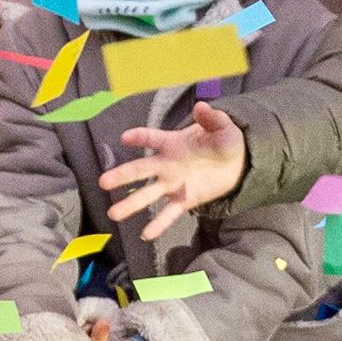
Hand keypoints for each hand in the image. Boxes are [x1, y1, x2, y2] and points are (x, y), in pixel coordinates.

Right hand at [101, 101, 248, 222]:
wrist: (238, 163)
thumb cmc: (224, 141)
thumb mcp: (222, 127)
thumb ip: (211, 118)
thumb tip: (201, 106)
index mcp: (173, 143)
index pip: (152, 138)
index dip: (139, 137)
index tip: (125, 137)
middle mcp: (168, 165)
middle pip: (141, 169)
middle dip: (122, 175)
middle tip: (103, 182)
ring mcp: (174, 184)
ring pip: (149, 194)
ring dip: (132, 204)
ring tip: (114, 214)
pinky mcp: (185, 199)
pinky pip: (169, 213)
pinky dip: (159, 224)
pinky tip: (146, 234)